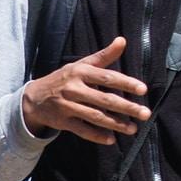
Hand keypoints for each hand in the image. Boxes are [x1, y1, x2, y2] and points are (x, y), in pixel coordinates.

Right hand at [21, 36, 150, 143]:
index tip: (143, 90)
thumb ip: (104, 56)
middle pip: (104, 99)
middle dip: (126, 107)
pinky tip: (111, 140)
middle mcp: (74, 89)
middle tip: (146, 113)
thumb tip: (122, 40)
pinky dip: (97, 136)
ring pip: (95, 117)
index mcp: (80, 72)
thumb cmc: (64, 79)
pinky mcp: (63, 122)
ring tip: (133, 129)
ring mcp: (67, 106)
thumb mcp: (81, 64)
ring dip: (116, 124)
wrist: (34, 97)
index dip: (126, 83)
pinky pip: (82, 130)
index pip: (107, 77)